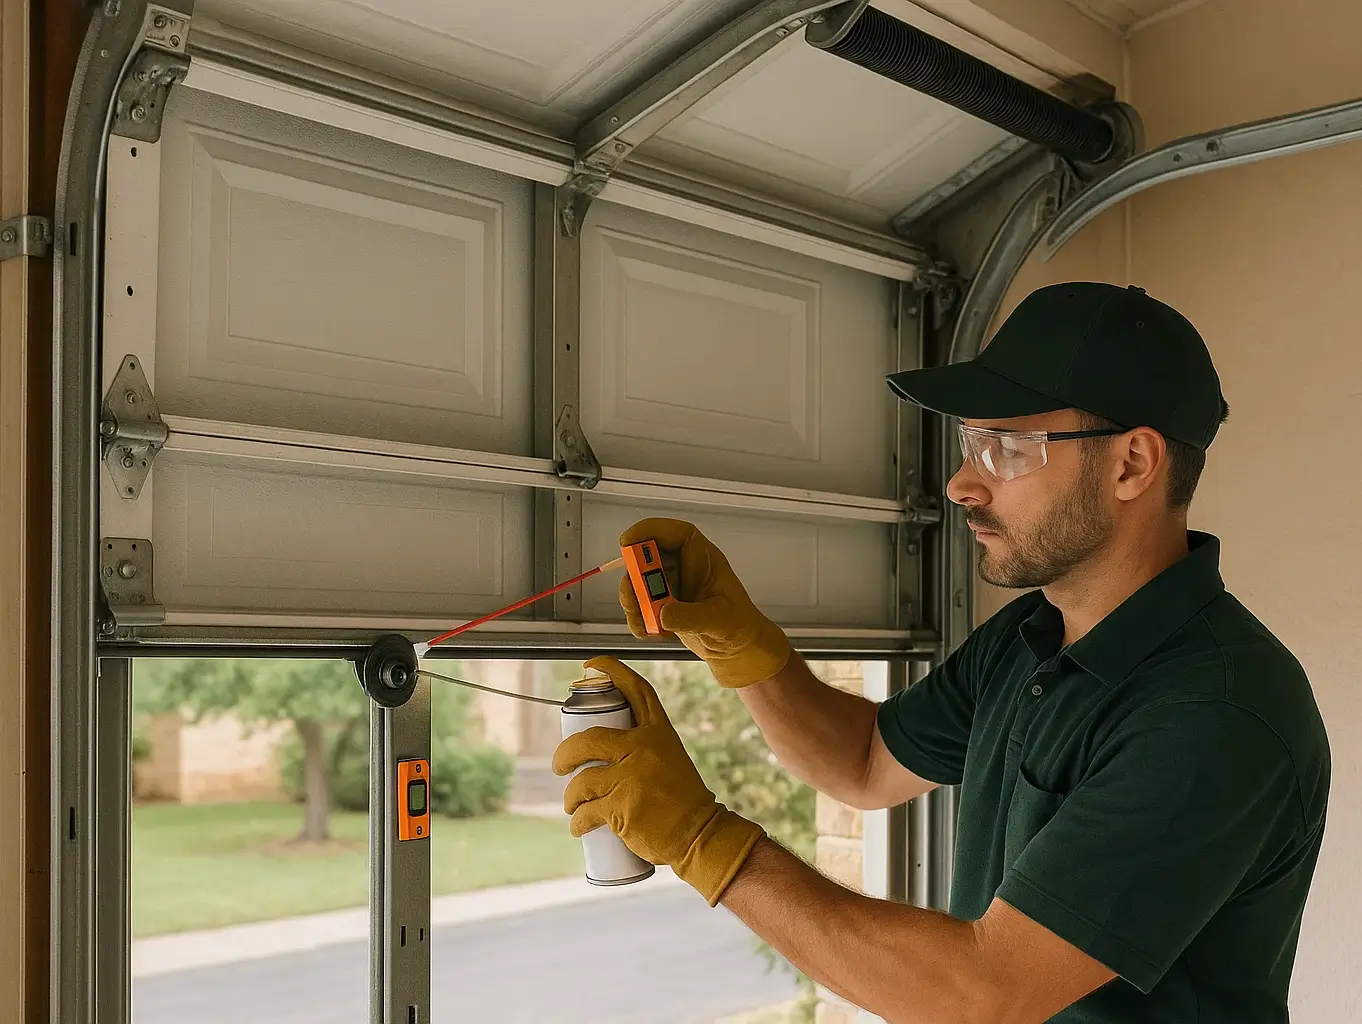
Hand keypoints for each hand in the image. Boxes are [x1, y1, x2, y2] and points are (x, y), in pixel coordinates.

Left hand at [552, 656, 764, 906]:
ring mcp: (631, 777)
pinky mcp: (621, 807)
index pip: (636, 690)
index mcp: (658, 732)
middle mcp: (643, 748)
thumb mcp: (670, 759)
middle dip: (565, 754)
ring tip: (573, 806)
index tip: (591, 664)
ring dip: (571, 797)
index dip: (612, 671)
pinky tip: (579, 826)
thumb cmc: (683, 800)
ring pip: (581, 781)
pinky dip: (577, 822)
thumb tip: (600, 750)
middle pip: (588, 739)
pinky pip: (585, 811)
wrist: (699, 833)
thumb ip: (642, 748)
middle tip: (560, 766)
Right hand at [618, 518, 792, 687]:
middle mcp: (684, 568)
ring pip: (639, 583)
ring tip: (647, 623)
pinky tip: (655, 633)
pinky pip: (640, 607)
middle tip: (633, 595)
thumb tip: (663, 613)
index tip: (626, 541)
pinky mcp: (662, 606)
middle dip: (635, 576)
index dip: (649, 531)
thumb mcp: (719, 620)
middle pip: (649, 557)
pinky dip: (640, 621)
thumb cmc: (739, 626)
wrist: (737, 650)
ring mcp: (671, 587)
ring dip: (635, 603)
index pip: (676, 534)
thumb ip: (690, 616)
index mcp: (703, 559)